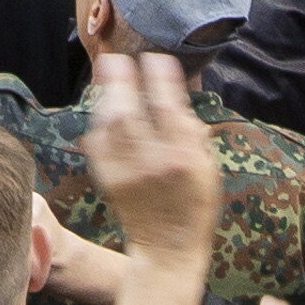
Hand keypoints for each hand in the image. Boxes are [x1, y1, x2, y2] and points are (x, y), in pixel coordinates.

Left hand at [79, 51, 220, 256]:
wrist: (168, 247)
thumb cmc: (194, 204)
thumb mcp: (207, 167)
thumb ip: (192, 132)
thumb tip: (176, 95)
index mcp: (183, 156)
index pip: (167, 107)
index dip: (158, 78)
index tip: (155, 59)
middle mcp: (152, 162)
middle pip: (129, 111)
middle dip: (121, 80)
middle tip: (115, 58)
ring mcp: (126, 173)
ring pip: (109, 125)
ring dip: (106, 95)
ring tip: (106, 74)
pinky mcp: (108, 181)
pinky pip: (97, 145)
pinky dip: (97, 123)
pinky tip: (101, 109)